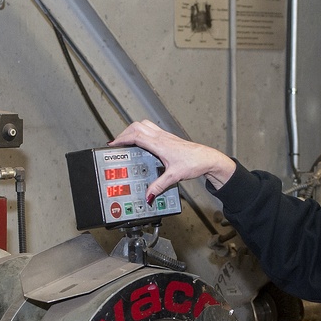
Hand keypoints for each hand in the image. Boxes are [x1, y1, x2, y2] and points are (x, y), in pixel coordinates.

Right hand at [110, 120, 235, 199]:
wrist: (207, 158)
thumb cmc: (194, 162)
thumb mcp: (174, 177)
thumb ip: (159, 186)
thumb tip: (149, 195)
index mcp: (159, 144)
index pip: (136, 136)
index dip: (122, 138)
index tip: (113, 144)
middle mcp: (161, 137)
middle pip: (137, 126)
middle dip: (124, 132)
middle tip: (118, 142)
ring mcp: (165, 135)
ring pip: (144, 125)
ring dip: (133, 130)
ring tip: (127, 140)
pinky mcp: (168, 137)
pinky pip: (151, 129)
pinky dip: (142, 133)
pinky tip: (142, 142)